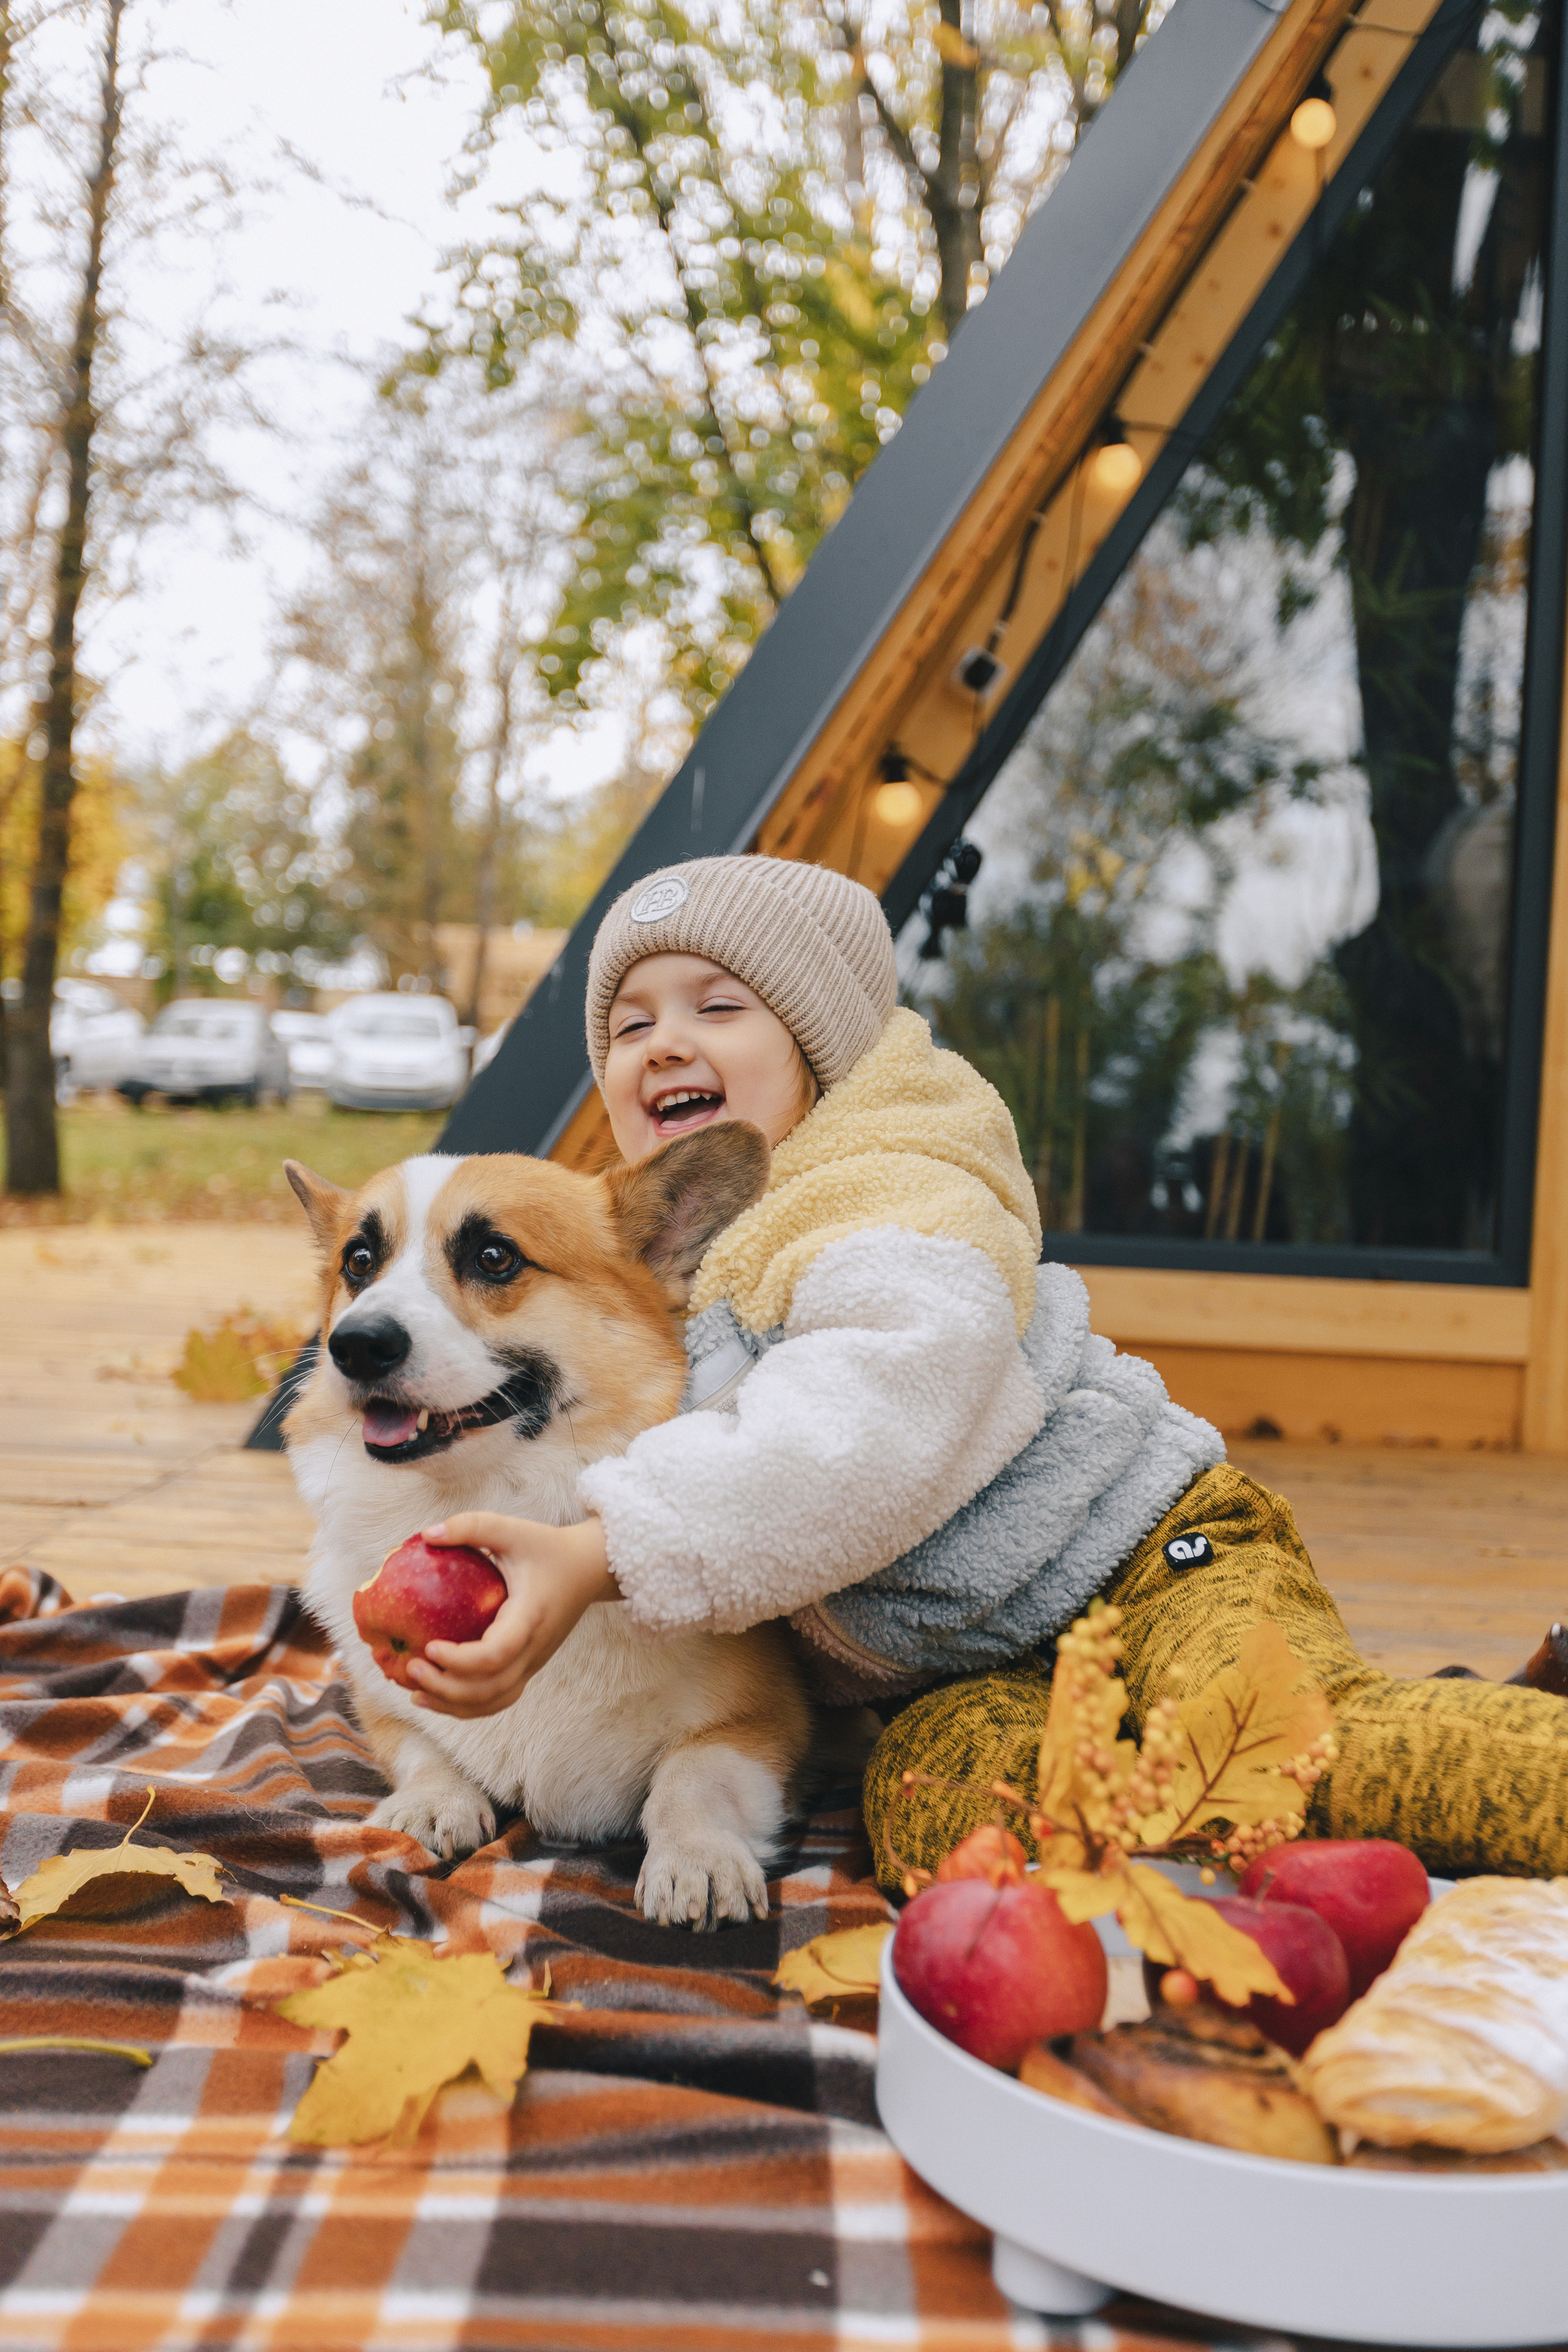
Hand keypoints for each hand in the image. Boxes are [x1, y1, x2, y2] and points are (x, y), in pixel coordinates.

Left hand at [405, 1515, 618, 1718]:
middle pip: (490, 1688)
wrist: (590, 1569)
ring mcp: (533, 1662)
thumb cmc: (548, 1547)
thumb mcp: (513, 1529)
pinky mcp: (528, 1666)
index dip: (461, 1659)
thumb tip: (426, 1534)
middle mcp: (534, 1648)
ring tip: (415, 1693)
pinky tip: (437, 1696)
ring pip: (494, 1700)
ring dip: (454, 1704)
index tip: (429, 1646)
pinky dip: (468, 1704)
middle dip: (446, 1687)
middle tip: (410, 1669)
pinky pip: (498, 1697)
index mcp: (530, 1617)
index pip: (496, 1653)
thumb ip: (472, 1526)